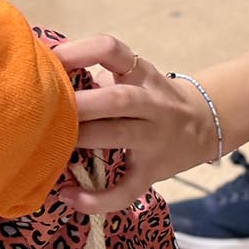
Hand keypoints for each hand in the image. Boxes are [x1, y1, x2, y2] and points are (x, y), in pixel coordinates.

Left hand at [50, 34, 214, 214]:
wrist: (204, 124)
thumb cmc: (150, 97)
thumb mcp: (132, 75)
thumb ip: (97, 74)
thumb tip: (44, 75)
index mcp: (140, 72)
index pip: (112, 50)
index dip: (80, 51)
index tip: (52, 58)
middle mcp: (151, 102)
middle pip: (118, 98)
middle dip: (82, 104)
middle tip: (47, 109)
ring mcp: (154, 138)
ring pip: (121, 135)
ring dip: (85, 140)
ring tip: (53, 148)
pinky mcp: (153, 172)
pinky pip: (126, 188)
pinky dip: (98, 198)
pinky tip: (70, 197)